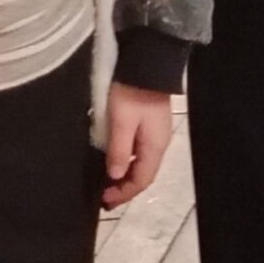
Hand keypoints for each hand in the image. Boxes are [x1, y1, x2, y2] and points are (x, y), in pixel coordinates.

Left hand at [101, 83, 172, 207]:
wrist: (147, 61)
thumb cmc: (132, 92)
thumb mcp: (121, 121)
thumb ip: (118, 150)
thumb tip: (114, 176)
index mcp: (155, 147)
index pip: (141, 180)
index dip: (124, 193)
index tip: (105, 201)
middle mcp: (159, 143)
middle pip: (143, 174)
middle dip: (124, 187)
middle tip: (104, 196)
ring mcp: (155, 133)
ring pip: (140, 163)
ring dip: (124, 174)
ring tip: (107, 181)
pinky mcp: (149, 122)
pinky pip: (139, 150)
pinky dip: (126, 160)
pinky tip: (115, 158)